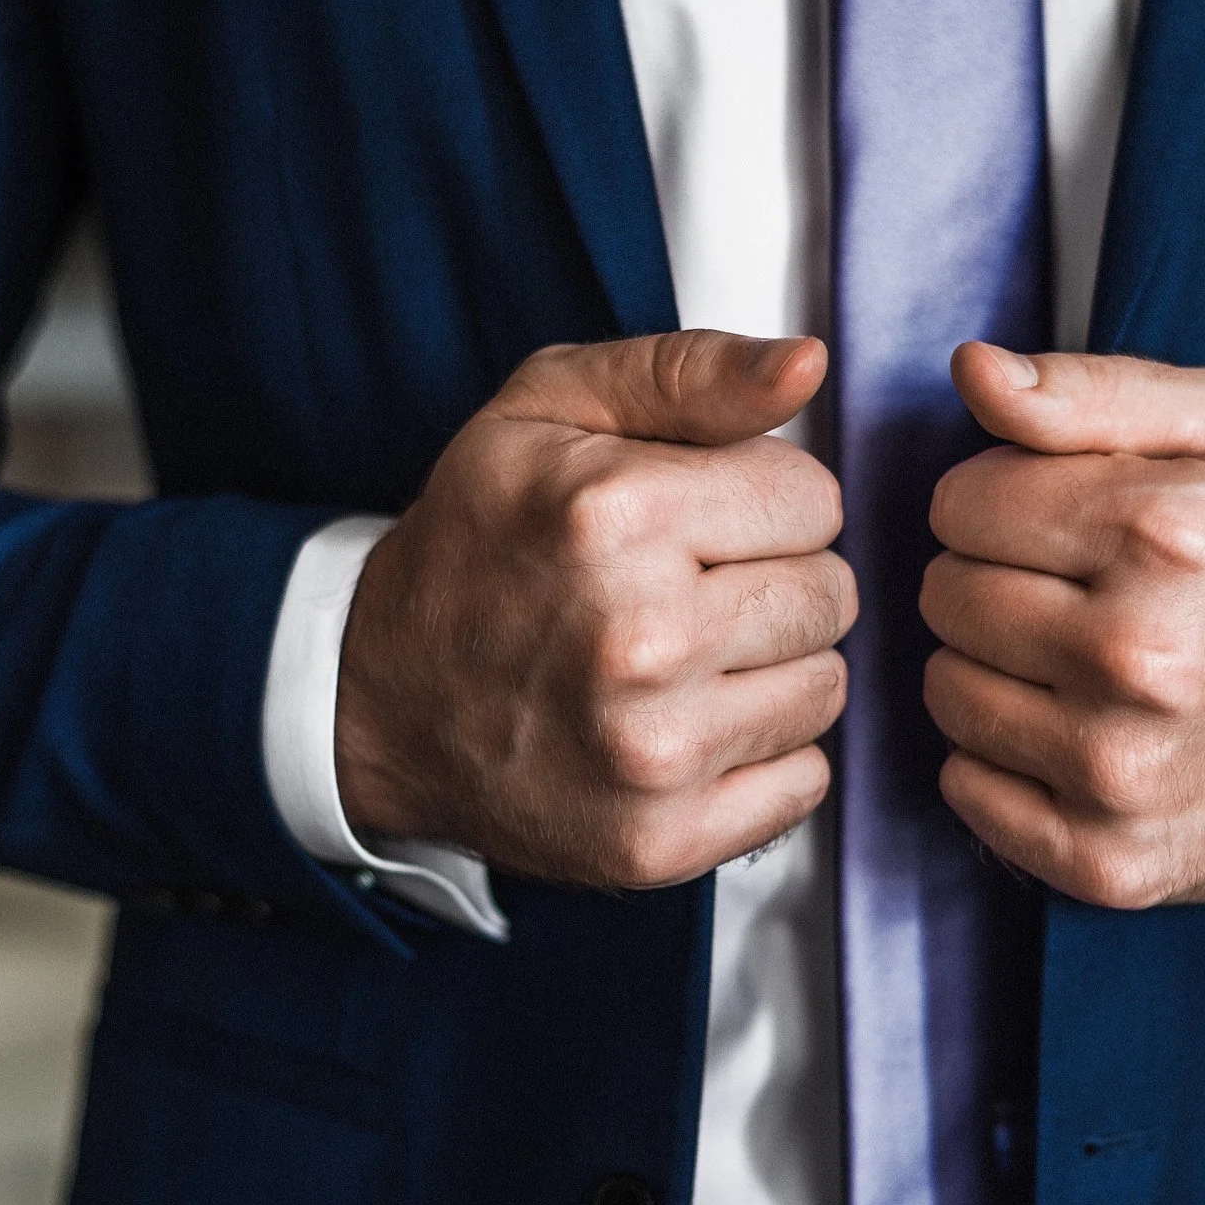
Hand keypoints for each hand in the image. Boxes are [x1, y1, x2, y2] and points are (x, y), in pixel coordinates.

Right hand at [334, 331, 853, 889]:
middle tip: (690, 590)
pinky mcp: (660, 839)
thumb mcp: (553, 408)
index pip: (814, 500)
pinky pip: (805, 782)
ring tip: (685, 659)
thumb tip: (809, 364)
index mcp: (616, 515)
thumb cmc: (476, 542)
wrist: (374, 699)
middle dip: (774, 581)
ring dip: (772, 670)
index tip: (699, 520)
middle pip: (830, 595)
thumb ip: (693, 371)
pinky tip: (687, 726)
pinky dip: (762, 757)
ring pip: (825, 689)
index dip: (763, 501)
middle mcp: (639, 639)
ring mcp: (651, 752)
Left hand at [920, 344, 1204, 909]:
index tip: (1055, 524)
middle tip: (1065, 593)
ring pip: (945, 692)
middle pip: (945, 596)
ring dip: (988, 670)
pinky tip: (1067, 732)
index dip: (997, 503)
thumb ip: (1087, 391)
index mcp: (1167, 535)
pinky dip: (998, 760)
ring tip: (1067, 661)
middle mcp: (1141, 656)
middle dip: (990, 581)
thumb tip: (973, 370)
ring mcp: (1120, 768)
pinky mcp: (1105, 856)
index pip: (960, 504)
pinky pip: (966, 789)